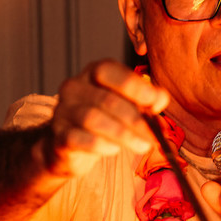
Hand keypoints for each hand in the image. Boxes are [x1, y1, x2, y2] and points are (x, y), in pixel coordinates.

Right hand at [41, 60, 169, 177]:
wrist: (69, 145)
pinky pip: (82, 139)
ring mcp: (64, 111)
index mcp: (92, 73)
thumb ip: (145, 99)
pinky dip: (103, 146)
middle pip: (106, 100)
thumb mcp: (126, 104)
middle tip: (154, 137)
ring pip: (94, 119)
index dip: (134, 86)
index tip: (155, 103)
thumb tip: (160, 98)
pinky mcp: (60, 136)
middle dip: (136, 119)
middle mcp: (74, 88)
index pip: (109, 71)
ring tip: (143, 146)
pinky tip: (115, 150)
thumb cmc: (104, 119)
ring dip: (124, 135)